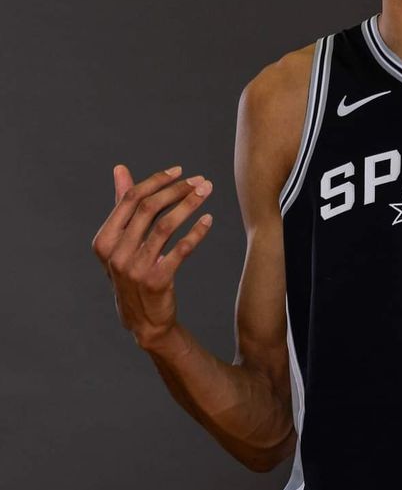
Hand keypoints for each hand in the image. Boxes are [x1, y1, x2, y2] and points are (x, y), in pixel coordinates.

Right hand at [91, 164, 213, 348]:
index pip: (130, 199)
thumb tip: (120, 169)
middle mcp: (116, 254)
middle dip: (177, 190)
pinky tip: (208, 220)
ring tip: (207, 192)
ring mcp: (135, 268)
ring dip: (189, 205)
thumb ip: (121, 205)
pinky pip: (181, 249)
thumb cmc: (133, 273)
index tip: (179, 171)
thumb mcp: (121, 243)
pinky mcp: (156, 281)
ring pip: (166, 226)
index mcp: (104, 240)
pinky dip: (196, 232)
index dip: (156, 181)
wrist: (144, 321)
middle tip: (200, 181)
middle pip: (149, 209)